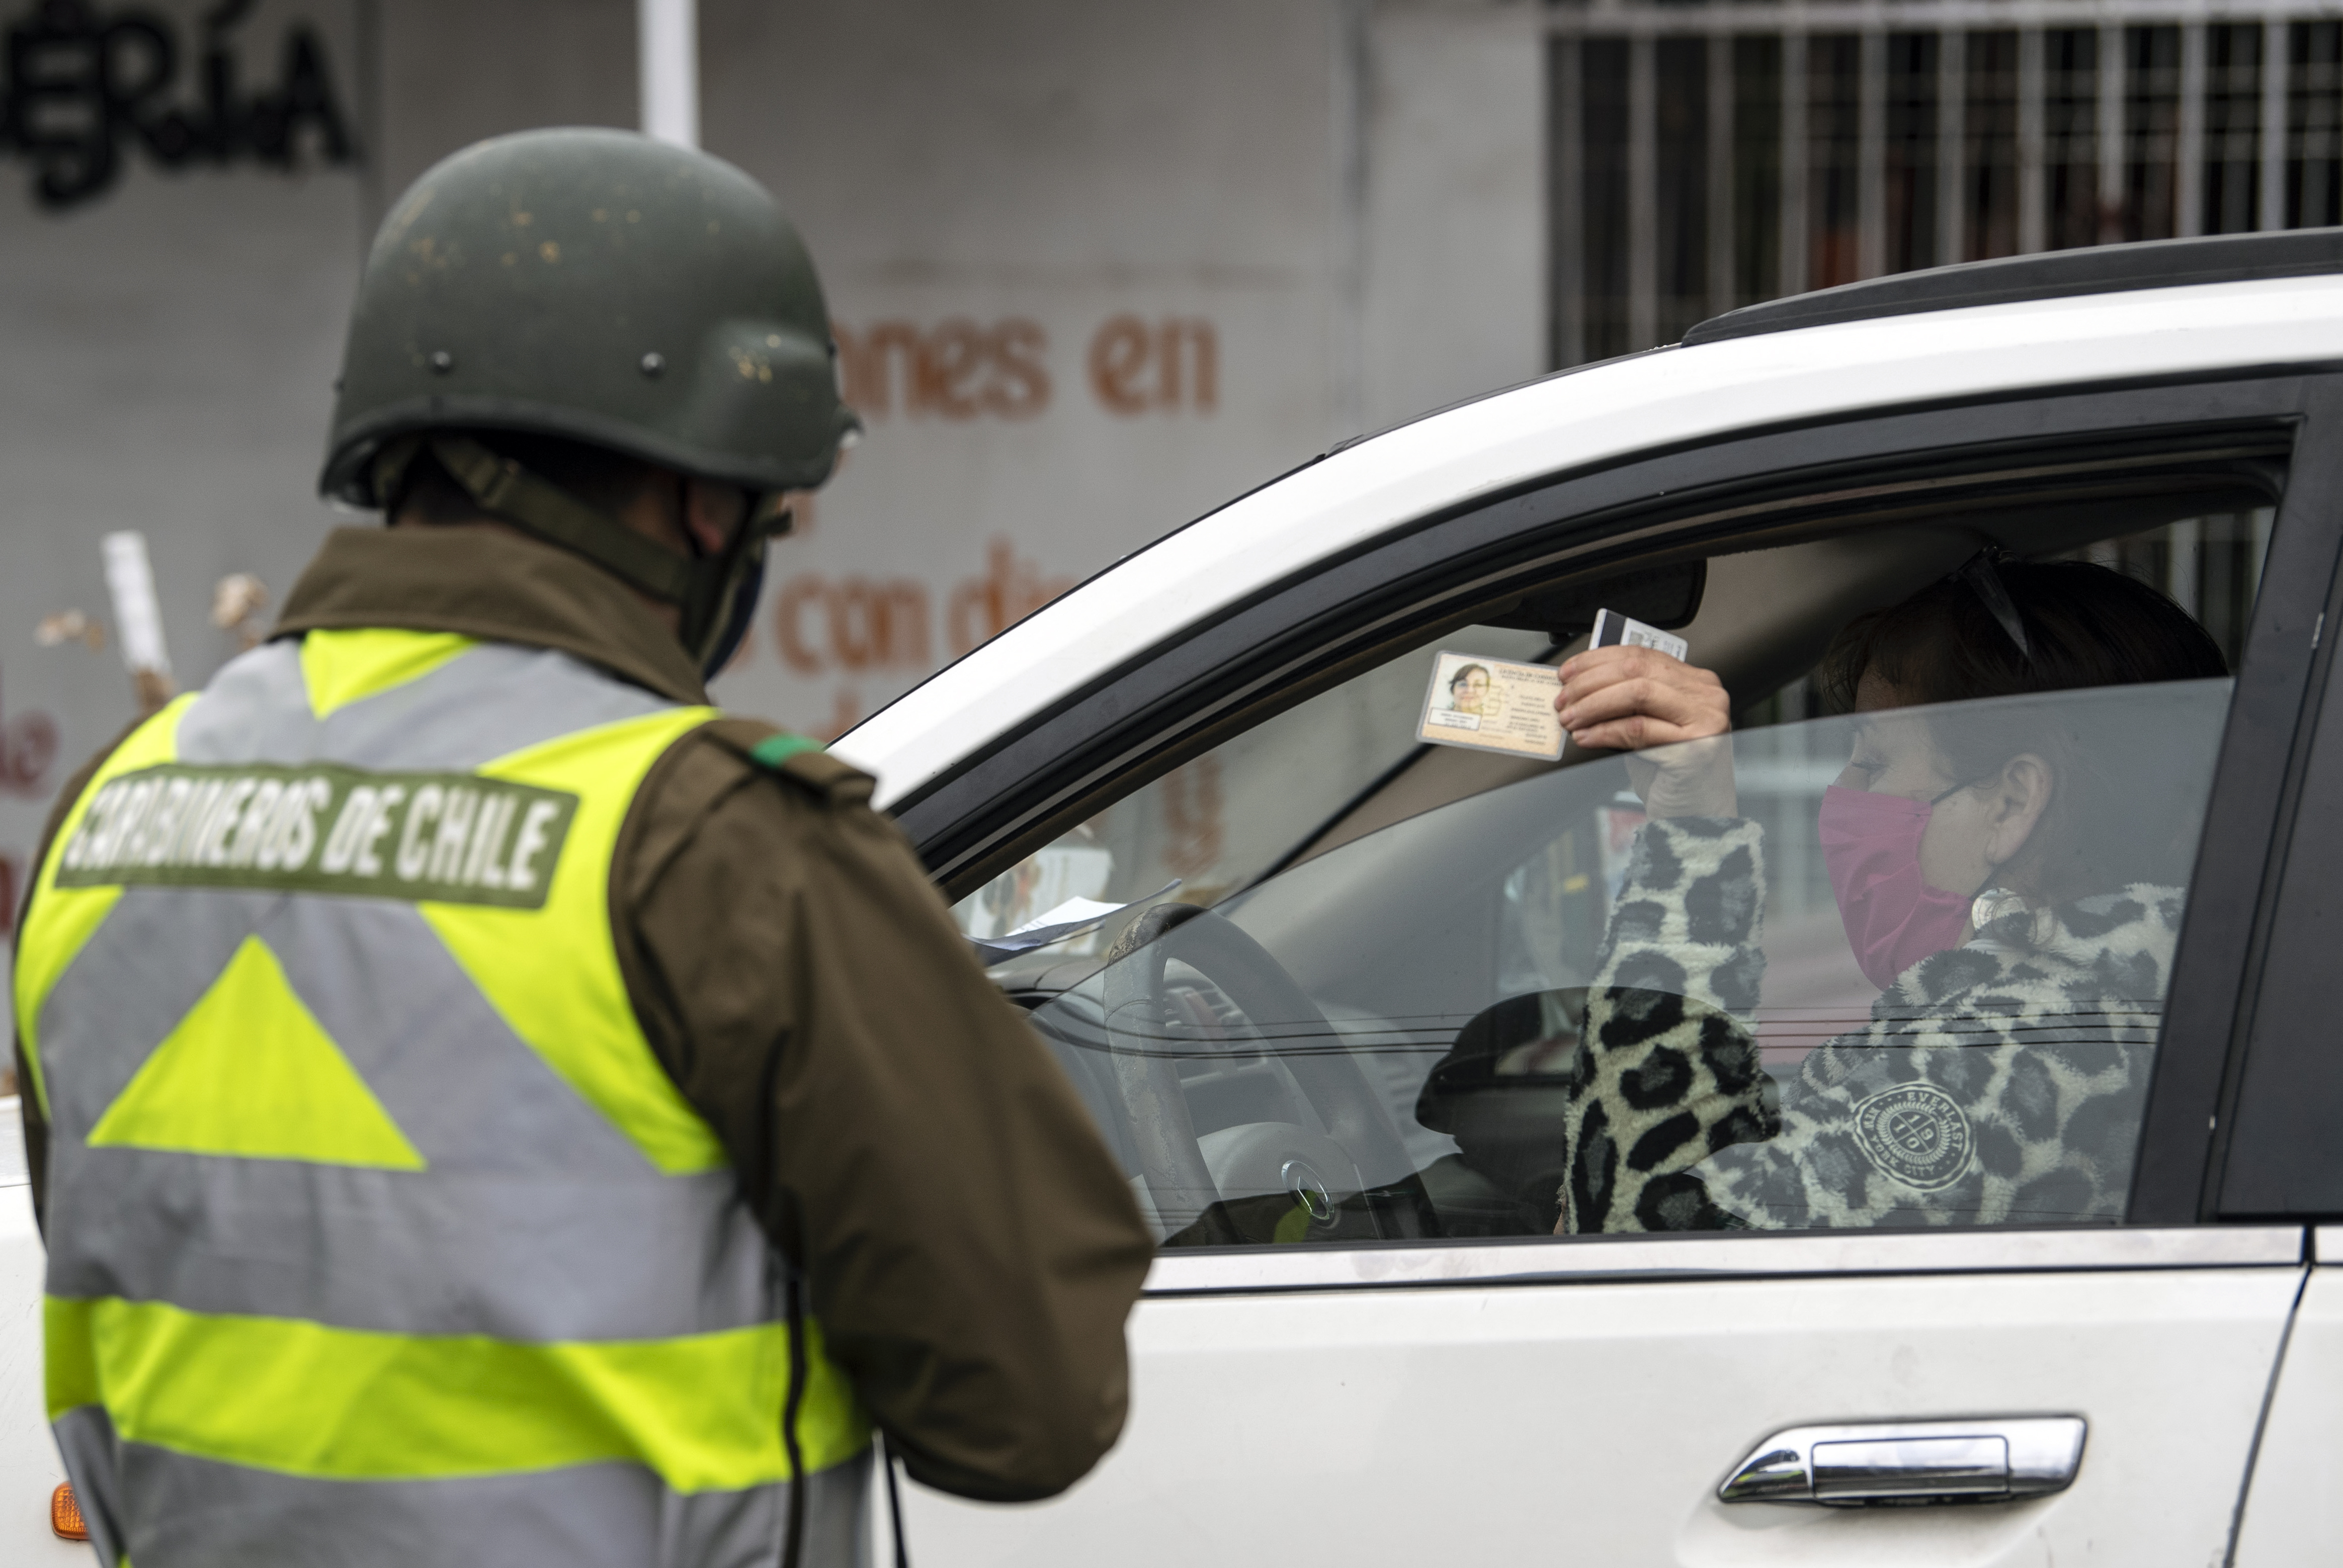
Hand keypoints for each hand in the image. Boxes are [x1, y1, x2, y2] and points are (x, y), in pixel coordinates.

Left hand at [1554, 645, 1736, 817]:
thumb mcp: (1649, 725)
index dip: (1598, 660)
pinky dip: (1604, 731)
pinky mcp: (1694, 750)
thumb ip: (1627, 701)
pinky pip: (1638, 730)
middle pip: (1636, 671)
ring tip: (1570, 718)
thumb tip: (1579, 686)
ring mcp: (1705, 721)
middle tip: (1563, 699)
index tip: (1569, 672)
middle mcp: (1707, 697)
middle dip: (1589, 683)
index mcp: (1697, 683)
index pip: (1641, 655)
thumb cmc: (1670, 772)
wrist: (1696, 815)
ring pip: (1636, 694)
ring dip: (1593, 705)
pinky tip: (1586, 737)